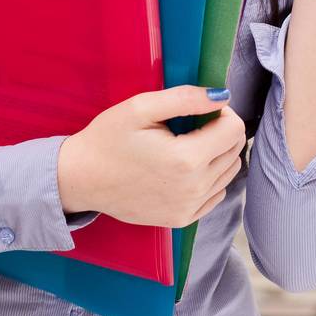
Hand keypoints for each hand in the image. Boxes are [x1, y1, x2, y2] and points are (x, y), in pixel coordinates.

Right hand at [56, 86, 245, 227]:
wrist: (80, 179)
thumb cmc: (108, 139)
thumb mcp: (141, 107)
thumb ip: (186, 98)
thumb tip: (222, 96)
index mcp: (186, 159)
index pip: (234, 130)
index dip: (221, 113)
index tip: (200, 110)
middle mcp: (193, 188)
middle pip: (235, 151)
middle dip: (221, 132)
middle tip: (191, 126)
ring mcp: (188, 208)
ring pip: (229, 173)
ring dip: (217, 154)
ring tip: (186, 145)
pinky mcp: (182, 219)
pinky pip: (216, 194)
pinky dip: (210, 177)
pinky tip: (185, 167)